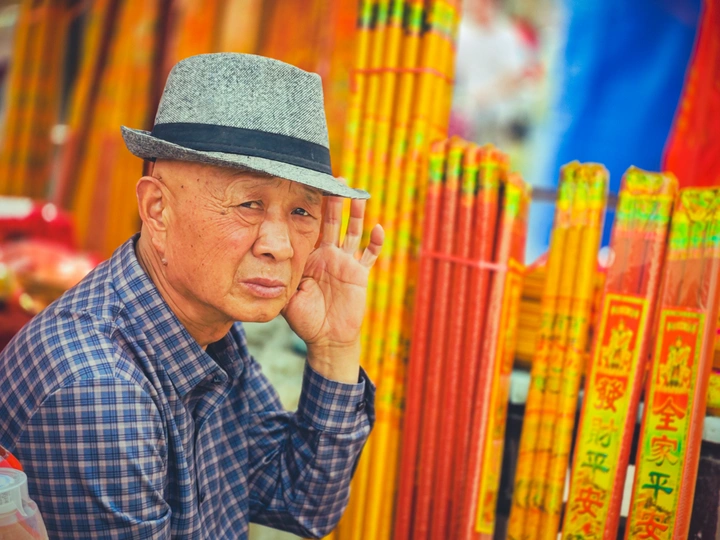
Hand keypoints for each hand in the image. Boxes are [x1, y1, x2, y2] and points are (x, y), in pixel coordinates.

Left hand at [282, 186, 383, 382]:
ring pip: (352, 232)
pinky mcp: (359, 274)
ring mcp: (346, 263)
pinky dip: (375, 243)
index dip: (310, 209)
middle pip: (332, 222)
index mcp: (310, 256)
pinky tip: (378, 229)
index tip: (308, 186)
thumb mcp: (286, 296)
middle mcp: (328, 255)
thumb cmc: (305, 319)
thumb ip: (279, 279)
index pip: (310, 226)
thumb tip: (260, 266)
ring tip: (358, 194)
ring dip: (356, 214)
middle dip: (334, 201)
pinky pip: (370, 256)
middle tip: (336, 178)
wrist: (327, 338)